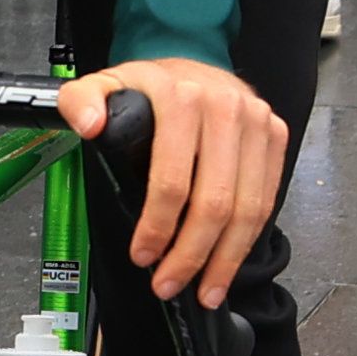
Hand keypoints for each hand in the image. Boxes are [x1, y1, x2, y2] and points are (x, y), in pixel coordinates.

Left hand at [59, 54, 284, 309]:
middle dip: (191, 254)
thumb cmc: (149, 88)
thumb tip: (88, 125)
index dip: (157, 226)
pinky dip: (248, 239)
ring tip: (204, 292)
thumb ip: (80, 100)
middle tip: (168, 285)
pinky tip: (227, 264)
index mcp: (181, 98)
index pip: (173, 179)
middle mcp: (226, 108)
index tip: (141, 256)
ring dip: (225, 259)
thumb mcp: (104, 84)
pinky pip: (267, 199)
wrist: (195, 64)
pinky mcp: (276, 136)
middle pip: (215, 202)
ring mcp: (257, 122)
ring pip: (248, 208)